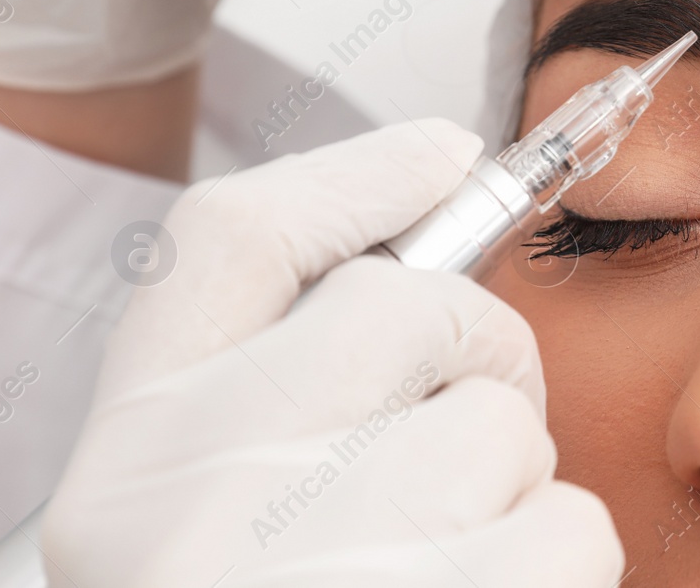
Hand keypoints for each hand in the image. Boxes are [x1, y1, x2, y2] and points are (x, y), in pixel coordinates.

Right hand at [42, 120, 623, 586]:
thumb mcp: (214, 492)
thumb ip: (291, 354)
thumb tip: (447, 162)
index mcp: (130, 455)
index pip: (233, 238)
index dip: (363, 174)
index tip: (455, 154)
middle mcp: (188, 510)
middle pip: (419, 316)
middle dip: (480, 365)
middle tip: (446, 451)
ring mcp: (310, 575)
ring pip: (506, 428)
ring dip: (514, 485)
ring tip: (440, 561)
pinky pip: (568, 531)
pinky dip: (553, 565)